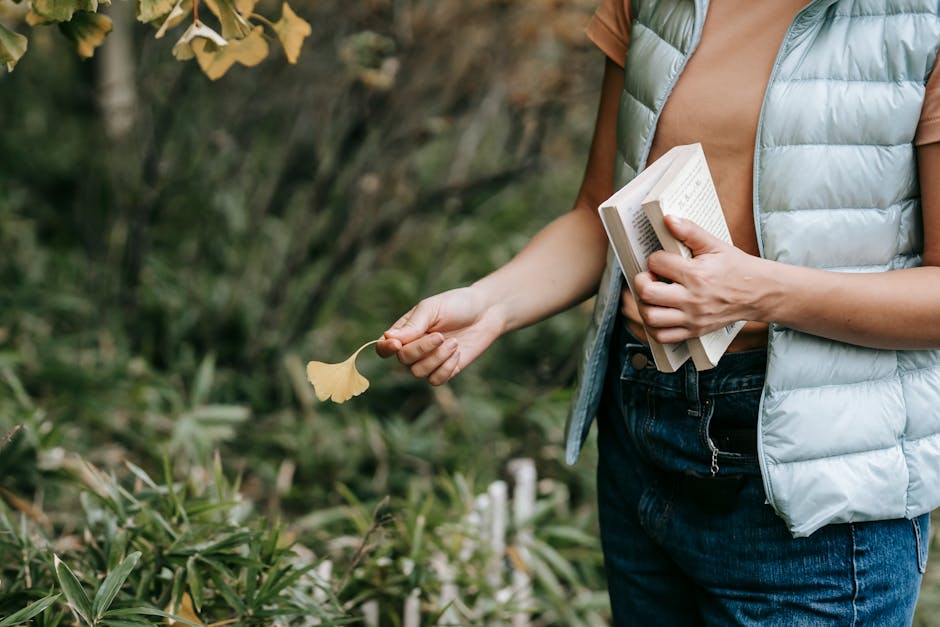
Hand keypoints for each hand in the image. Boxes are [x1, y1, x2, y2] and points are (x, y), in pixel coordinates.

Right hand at [376, 286, 506, 385]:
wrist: (486, 312)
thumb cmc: (456, 305)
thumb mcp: (432, 309)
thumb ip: (412, 325)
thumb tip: (388, 338)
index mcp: (405, 331)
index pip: (384, 347)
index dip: (386, 349)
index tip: (396, 345)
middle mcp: (414, 348)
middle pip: (403, 360)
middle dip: (421, 349)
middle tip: (440, 335)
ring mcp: (429, 361)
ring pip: (419, 373)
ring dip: (437, 358)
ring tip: (453, 342)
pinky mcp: (446, 370)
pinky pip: (436, 380)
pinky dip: (447, 367)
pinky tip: (457, 351)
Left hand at [633, 216, 765, 343]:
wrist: (758, 293)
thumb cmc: (736, 268)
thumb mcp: (715, 245)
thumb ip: (690, 231)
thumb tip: (668, 219)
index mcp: (696, 274)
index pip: (657, 263)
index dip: (654, 258)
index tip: (661, 259)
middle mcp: (692, 299)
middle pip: (648, 293)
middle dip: (642, 282)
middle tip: (649, 277)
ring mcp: (692, 317)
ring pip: (651, 317)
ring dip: (645, 305)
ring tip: (653, 295)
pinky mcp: (694, 331)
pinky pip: (663, 336)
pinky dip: (653, 326)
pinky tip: (658, 313)